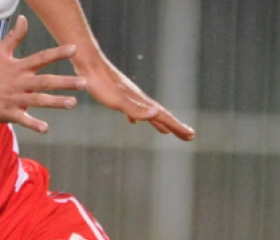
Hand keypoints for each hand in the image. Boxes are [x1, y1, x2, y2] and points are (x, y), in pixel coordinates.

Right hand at [0, 16, 86, 132]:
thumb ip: (14, 37)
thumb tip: (24, 19)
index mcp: (18, 67)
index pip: (41, 58)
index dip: (58, 53)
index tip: (74, 49)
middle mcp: (19, 83)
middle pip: (45, 81)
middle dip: (65, 82)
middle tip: (83, 82)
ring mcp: (14, 99)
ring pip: (38, 100)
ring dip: (56, 102)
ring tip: (73, 103)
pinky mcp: (9, 113)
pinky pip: (23, 119)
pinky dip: (34, 124)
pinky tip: (46, 128)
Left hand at [80, 60, 194, 140]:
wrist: (88, 63)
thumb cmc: (101, 84)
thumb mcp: (118, 100)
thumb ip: (136, 109)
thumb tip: (157, 114)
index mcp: (141, 102)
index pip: (163, 116)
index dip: (177, 127)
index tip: (191, 136)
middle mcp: (138, 98)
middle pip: (160, 115)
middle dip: (174, 126)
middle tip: (189, 137)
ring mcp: (129, 96)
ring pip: (148, 112)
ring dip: (158, 122)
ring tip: (166, 131)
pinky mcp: (117, 94)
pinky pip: (132, 109)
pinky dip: (137, 116)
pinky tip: (133, 121)